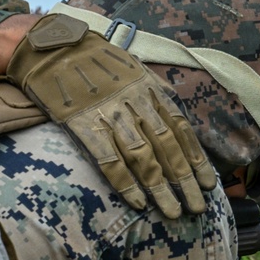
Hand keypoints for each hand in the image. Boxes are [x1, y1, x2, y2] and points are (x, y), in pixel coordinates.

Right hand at [6, 14, 216, 217]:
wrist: (51, 47)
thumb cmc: (97, 62)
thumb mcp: (136, 70)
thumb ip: (158, 96)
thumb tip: (180, 123)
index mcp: (151, 91)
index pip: (182, 130)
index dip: (197, 159)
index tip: (208, 183)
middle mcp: (135, 105)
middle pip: (168, 148)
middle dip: (185, 180)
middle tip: (197, 207)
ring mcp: (109, 116)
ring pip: (143, 158)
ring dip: (160, 188)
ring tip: (174, 212)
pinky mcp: (83, 126)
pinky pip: (109, 160)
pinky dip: (125, 183)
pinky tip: (138, 203)